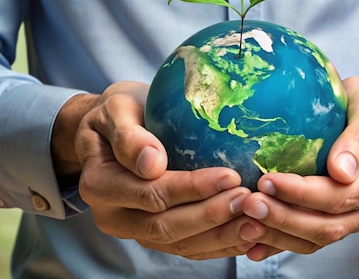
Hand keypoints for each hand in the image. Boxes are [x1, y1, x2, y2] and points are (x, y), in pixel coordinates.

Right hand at [52, 81, 254, 258]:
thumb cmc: (118, 113)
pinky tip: (249, 235)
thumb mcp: (115, 110)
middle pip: (167, 227)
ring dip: (222, 237)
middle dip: (212, 217)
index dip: (192, 189)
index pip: (151, 194)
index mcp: (100, 186)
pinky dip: (220, 245)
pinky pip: (189, 248)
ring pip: (181, 244)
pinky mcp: (156, 236)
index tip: (230, 176)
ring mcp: (136, 230)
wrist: (113, 130)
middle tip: (249, 202)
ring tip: (258, 222)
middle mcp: (114, 217)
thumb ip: (127, 135)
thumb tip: (150, 163)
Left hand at [237, 77, 358, 260]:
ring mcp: (356, 218)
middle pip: (327, 226)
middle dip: (284, 218)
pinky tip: (252, 245)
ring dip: (278, 235)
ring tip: (245, 223)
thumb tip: (341, 171)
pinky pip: (309, 240)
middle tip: (248, 204)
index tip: (268, 180)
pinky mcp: (338, 221)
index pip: (341, 196)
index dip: (303, 194)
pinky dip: (279, 244)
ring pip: (316, 239)